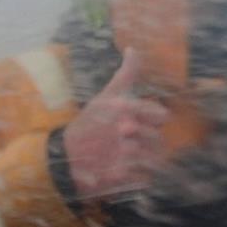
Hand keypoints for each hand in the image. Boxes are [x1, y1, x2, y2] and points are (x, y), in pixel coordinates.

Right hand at [64, 49, 168, 200]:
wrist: (64, 156)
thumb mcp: (105, 96)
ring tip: (128, 156)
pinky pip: (146, 177)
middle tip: (130, 142)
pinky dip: (139, 176)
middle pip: (158, 138)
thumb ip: (126, 74)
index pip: (161, 115)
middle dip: (147, 141)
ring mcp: (124, 153)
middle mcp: (126, 129)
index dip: (154, 120)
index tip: (142, 122)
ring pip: (154, 158)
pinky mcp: (122, 176)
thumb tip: (133, 49)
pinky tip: (125, 170)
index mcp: (124, 107)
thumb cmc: (89, 124)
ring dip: (145, 159)